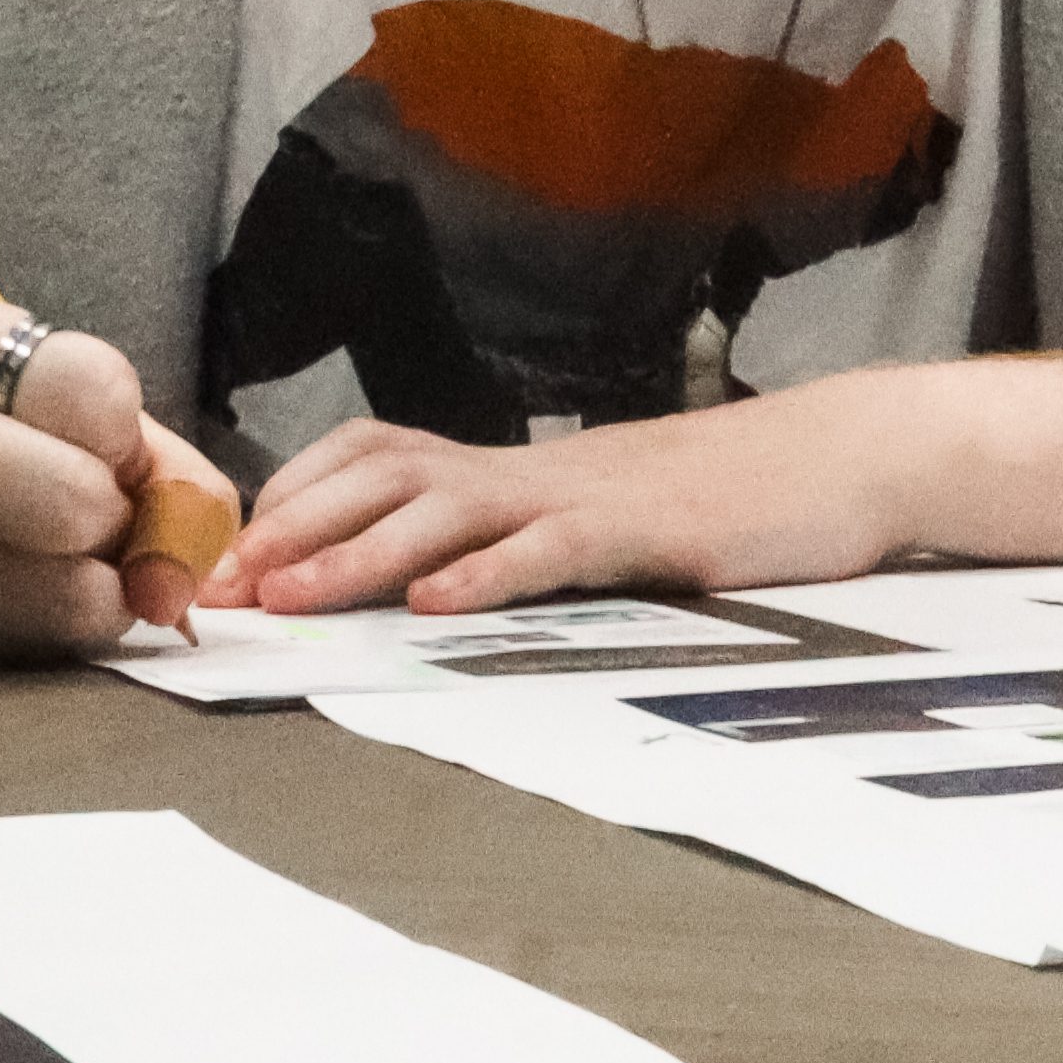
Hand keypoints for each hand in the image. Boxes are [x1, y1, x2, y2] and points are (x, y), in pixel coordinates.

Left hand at [210, 367, 965, 616]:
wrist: (843, 457)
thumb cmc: (724, 500)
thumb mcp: (600, 514)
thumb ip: (522, 536)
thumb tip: (436, 578)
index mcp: (517, 467)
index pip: (375, 456)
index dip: (294, 498)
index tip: (227, 557)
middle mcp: (534, 469)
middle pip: (384, 477)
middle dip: (291, 530)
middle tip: (220, 587)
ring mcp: (587, 494)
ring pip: (448, 510)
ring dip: (360, 554)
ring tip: (292, 596)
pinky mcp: (646, 529)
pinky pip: (554, 548)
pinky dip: (491, 574)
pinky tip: (441, 606)